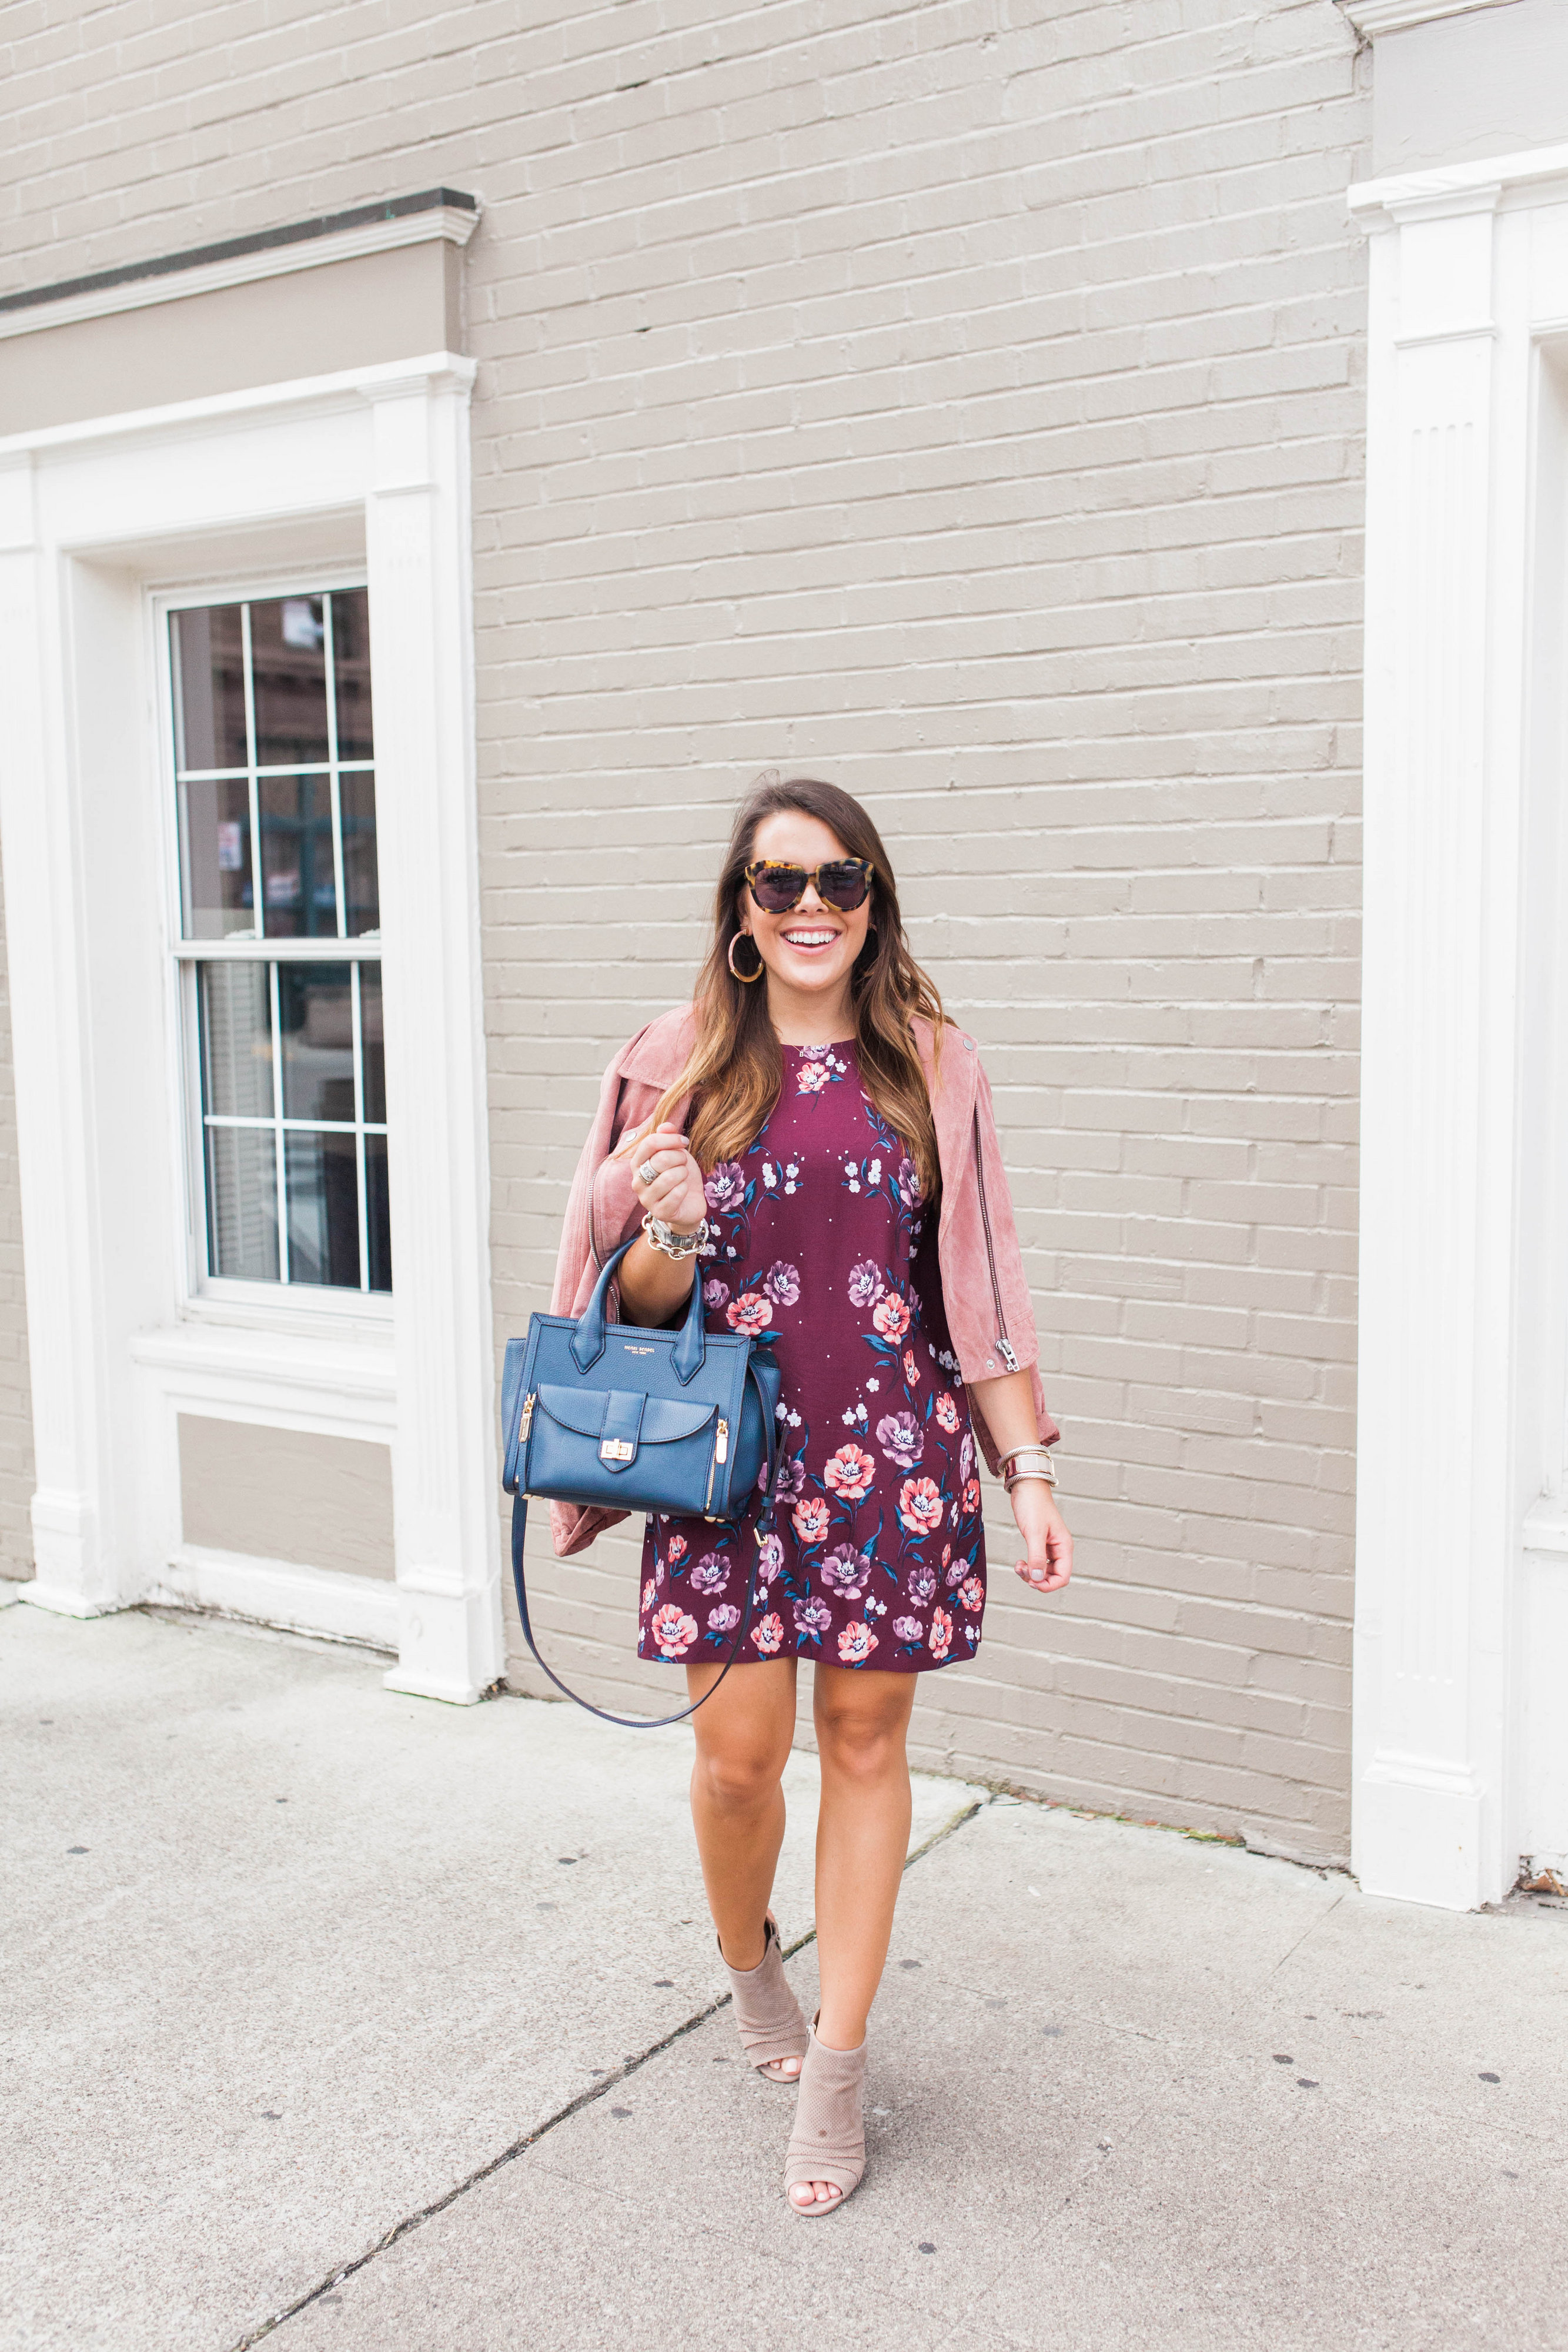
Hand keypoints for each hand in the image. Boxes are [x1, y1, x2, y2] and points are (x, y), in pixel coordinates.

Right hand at [628, 1124, 706, 1235]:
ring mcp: (646, 1199)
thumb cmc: (680, 1175)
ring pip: (670, 1177)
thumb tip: (665, 1126)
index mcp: (638, 1163)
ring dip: (683, 1174)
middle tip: (683, 1164)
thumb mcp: (677, 1152)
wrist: (690, 1202)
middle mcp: (637, 1181)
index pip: (649, 1143)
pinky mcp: (659, 1212)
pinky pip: (676, 1194)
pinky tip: (683, 1191)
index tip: (684, 1141)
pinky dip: (685, 1189)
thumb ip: (669, 1137)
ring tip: (683, 1177)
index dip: (670, 1139)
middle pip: (661, 1159)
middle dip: (680, 1158)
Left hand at [1009, 1478, 1071, 1595]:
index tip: (1031, 1583)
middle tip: (1021, 1570)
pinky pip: (1037, 1562)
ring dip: (1031, 1573)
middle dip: (1037, 1579)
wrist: (1026, 1487)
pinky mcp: (1040, 1543)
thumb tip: (1037, 1578)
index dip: (1049, 1585)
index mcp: (1064, 1546)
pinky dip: (1028, 1566)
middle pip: (1053, 1576)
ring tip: (1018, 1566)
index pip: (1063, 1577)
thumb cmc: (1033, 1505)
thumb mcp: (1034, 1532)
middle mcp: (1059, 1549)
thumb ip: (1036, 1556)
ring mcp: (1050, 1547)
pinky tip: (1019, 1562)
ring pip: (1043, 1571)